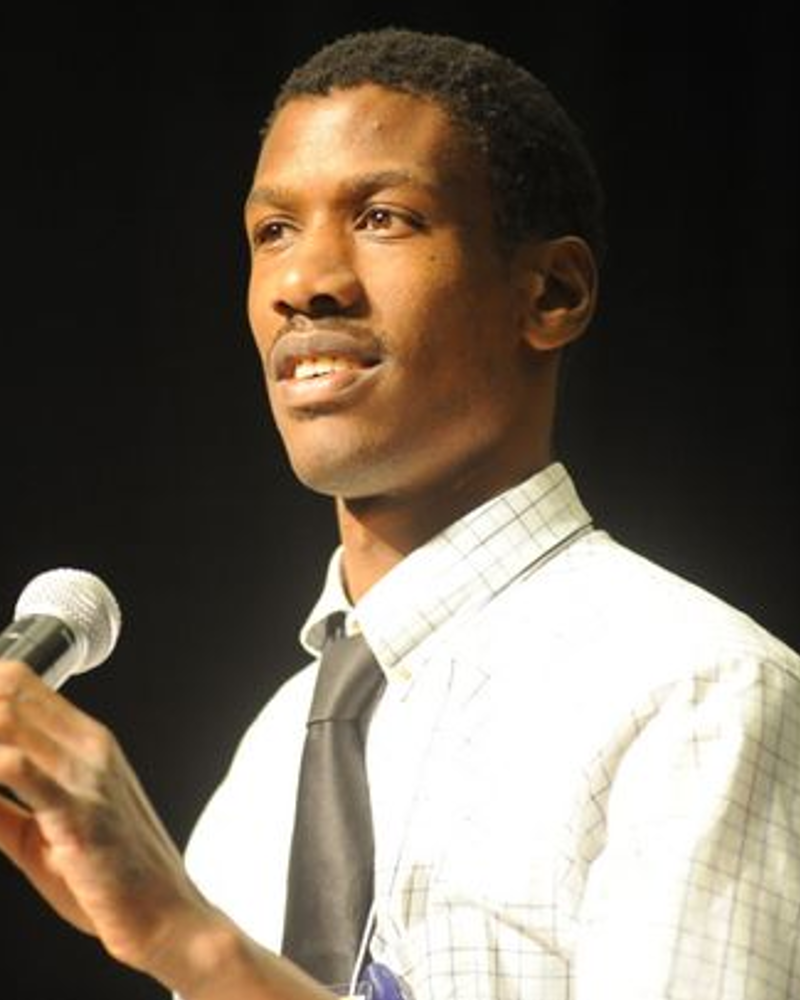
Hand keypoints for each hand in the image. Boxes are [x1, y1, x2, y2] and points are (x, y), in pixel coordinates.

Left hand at [0, 658, 207, 975]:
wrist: (165, 916)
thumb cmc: (115, 879)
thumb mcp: (49, 834)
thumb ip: (2, 809)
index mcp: (89, 743)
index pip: (23, 684)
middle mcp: (89, 748)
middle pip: (9, 692)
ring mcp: (85, 777)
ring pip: (6, 722)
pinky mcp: (75, 814)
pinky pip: (15, 770)